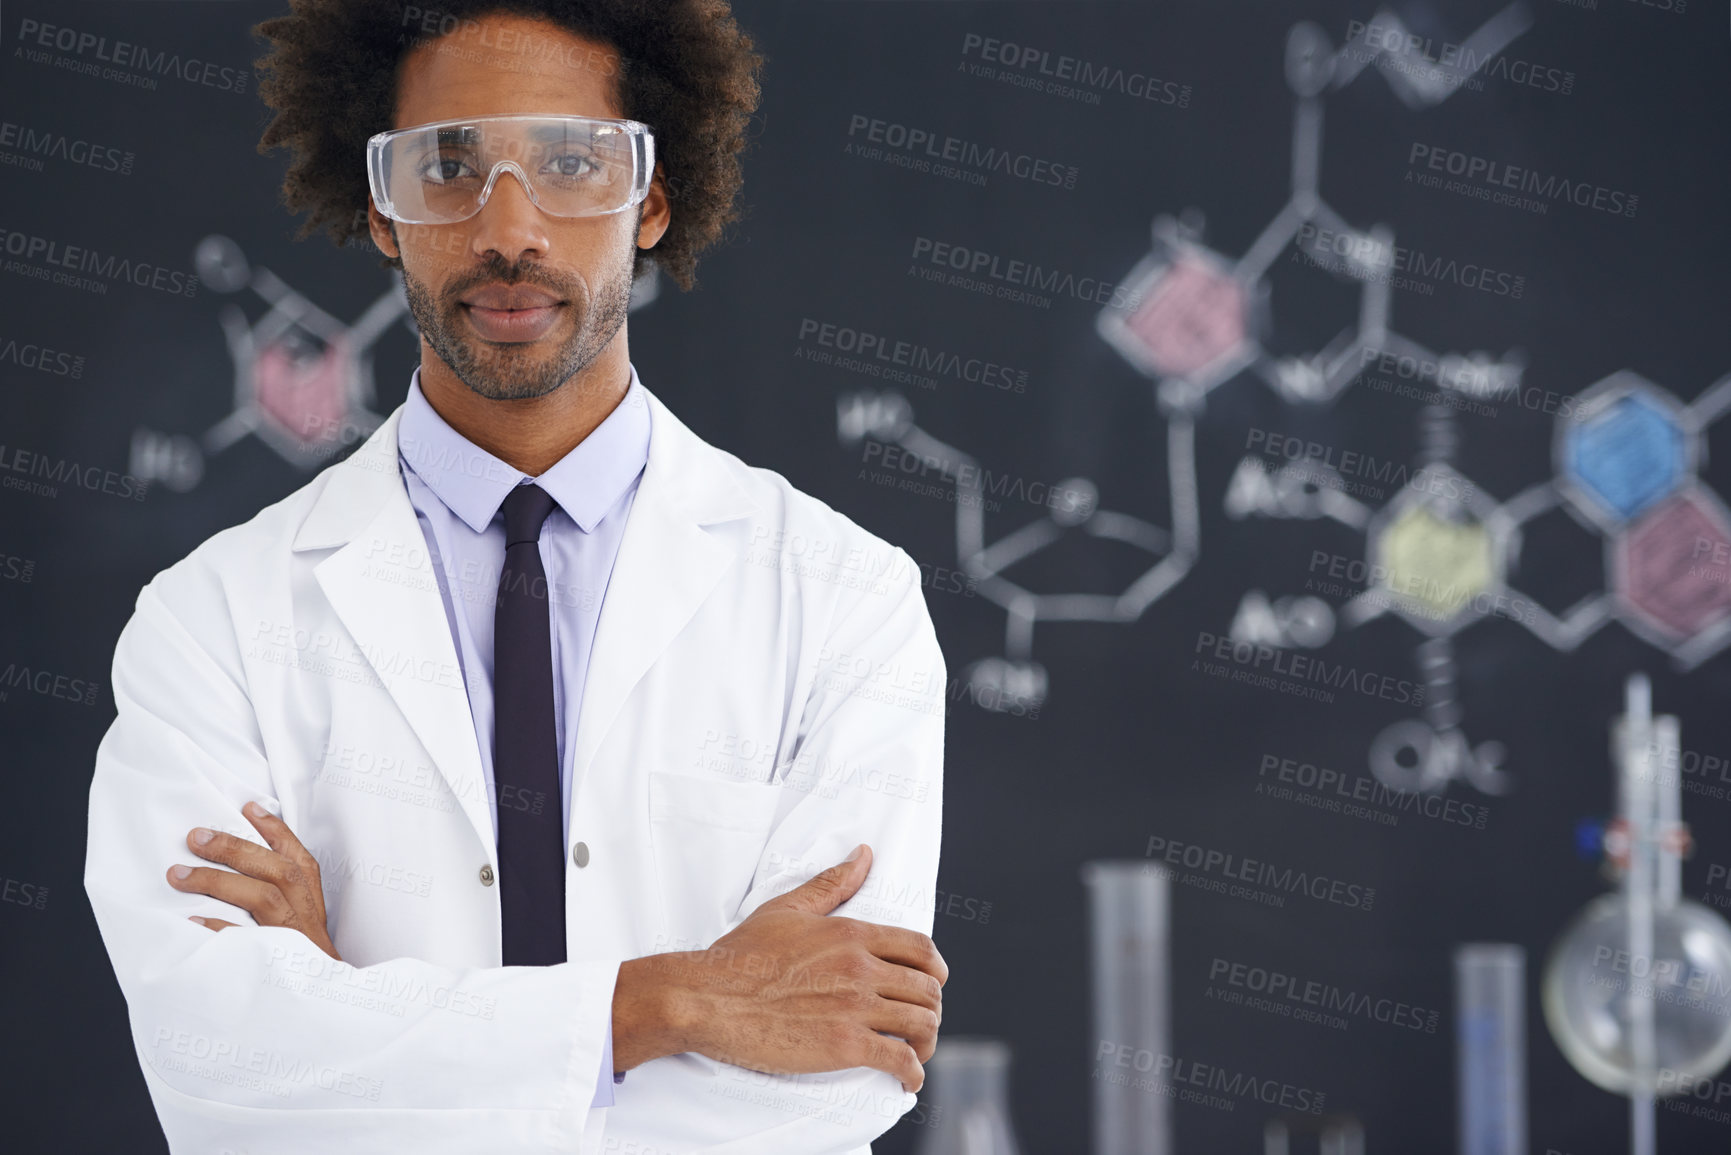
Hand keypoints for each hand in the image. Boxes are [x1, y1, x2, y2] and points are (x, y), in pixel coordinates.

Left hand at [167, 800, 341, 961]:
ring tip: (179, 874)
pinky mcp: (279, 962)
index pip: (297, 856)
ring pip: (263, 898)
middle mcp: (307, 912)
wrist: (322, 1006)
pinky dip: (220, 929)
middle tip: (196, 837)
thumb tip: (238, 861)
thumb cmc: (301, 957)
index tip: (248, 807)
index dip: (275, 830)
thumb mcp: (301, 919)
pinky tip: (194, 922)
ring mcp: (295, 936)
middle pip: (277, 870)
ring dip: (220, 881)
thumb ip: (279, 891)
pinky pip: (246, 942)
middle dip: (235, 849)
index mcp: (311, 897)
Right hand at [613, 844, 946, 1091]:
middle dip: (932, 1009)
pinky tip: (908, 1080)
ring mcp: (854, 1008)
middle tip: (921, 1024)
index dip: (936, 970)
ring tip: (917, 1053)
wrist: (708, 998)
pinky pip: (899, 1060)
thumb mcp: (788, 909)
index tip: (934, 984)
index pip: (920, 948)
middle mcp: (861, 969)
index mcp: (852, 935)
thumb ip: (832, 883)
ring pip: (921, 1024)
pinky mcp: (843, 1045)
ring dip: (927, 1042)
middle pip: (927, 989)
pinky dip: (913, 1073)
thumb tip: (864, 854)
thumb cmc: (742, 954)